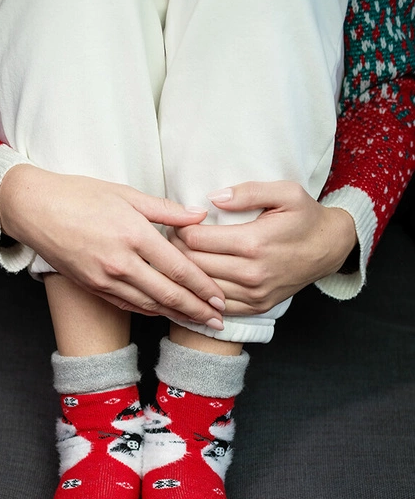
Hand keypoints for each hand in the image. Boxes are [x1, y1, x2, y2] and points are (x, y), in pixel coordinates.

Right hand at [0, 165, 225, 327]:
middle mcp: (121, 263)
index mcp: (134, 235)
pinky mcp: (93, 287)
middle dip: (197, 310)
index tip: (220, 299)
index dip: (203, 287)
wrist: (34, 210)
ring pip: (149, 305)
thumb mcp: (125, 193)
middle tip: (219, 322)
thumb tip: (199, 215)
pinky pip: (128, 304)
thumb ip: (165, 209)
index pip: (178, 268)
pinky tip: (166, 314)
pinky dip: (151, 311)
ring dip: (177, 316)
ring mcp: (105, 279)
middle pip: (168, 294)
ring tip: (198, 323)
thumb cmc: (79, 194)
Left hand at [168, 181, 357, 315]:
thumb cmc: (305, 217)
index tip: (176, 224)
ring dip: (186, 275)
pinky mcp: (256, 307)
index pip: (197, 240)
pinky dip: (202, 295)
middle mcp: (251, 273)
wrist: (329, 249)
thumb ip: (248, 192)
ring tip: (177, 260)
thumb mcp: (285, 192)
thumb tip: (214, 198)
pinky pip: (218, 305)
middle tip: (169, 241)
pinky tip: (193, 283)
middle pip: (194, 265)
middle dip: (176, 252)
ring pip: (202, 287)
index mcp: (253, 242)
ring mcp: (253, 294)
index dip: (180, 230)